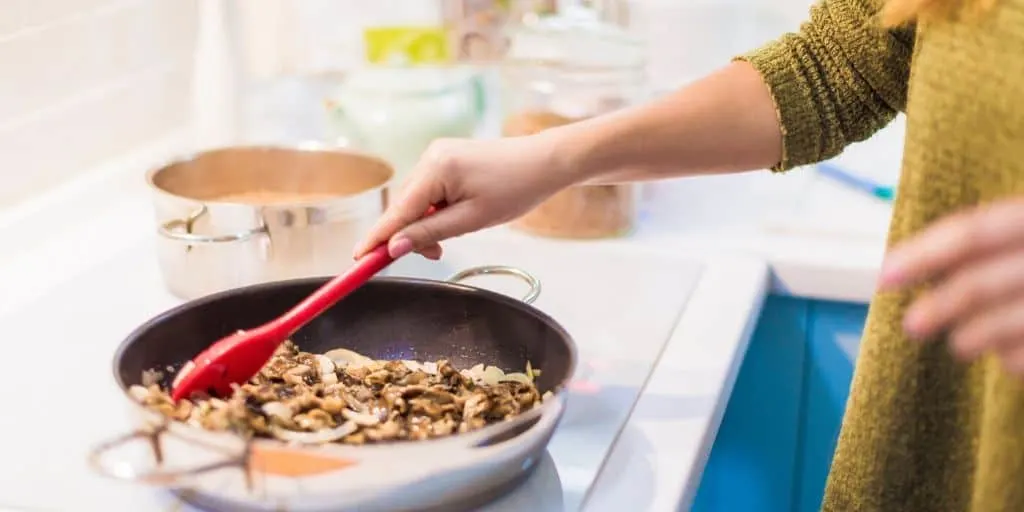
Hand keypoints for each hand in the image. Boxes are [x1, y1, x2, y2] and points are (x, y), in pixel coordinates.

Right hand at [353, 133, 580, 259]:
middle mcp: (430, 156)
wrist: (544, 162)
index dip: (376, 238)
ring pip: (417, 200)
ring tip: (452, 237)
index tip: (357, 258)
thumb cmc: (515, 189)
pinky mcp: (446, 157)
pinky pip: (429, 189)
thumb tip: (395, 247)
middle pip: (404, 206)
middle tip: (433, 256)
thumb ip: (430, 233)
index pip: (397, 211)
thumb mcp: (472, 220)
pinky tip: (454, 218)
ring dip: (426, 223)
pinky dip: (435, 209)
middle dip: (412, 234)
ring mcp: (437, 154)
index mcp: (435, 169)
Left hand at [879, 199, 1023, 372]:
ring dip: (972, 337)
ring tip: (960, 344)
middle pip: (983, 283)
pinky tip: (1010, 359)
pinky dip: (1016, 360)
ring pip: (1008, 322)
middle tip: (912, 325)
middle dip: (940, 306)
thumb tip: (908, 265)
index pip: (975, 231)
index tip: (885, 276)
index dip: (924, 253)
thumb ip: (988, 244)